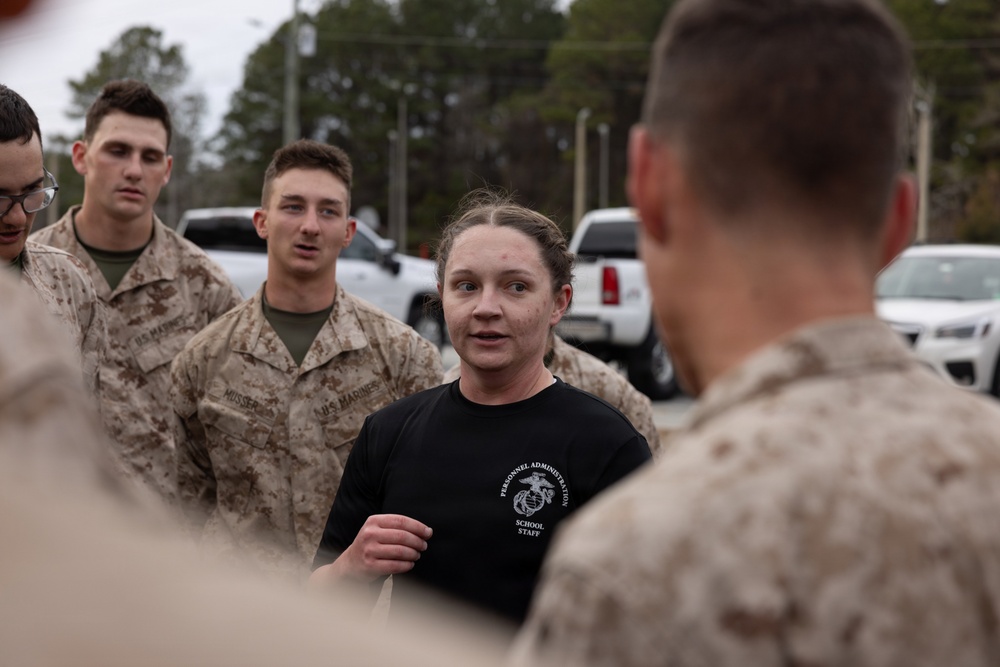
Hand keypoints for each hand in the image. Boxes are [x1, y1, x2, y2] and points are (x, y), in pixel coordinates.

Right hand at [311, 514, 431, 585]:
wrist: (351, 562)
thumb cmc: (371, 543)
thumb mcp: (379, 529)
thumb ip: (398, 527)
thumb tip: (427, 531)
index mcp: (373, 521)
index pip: (401, 521)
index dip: (418, 527)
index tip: (428, 533)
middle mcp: (369, 534)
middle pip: (402, 536)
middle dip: (417, 541)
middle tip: (424, 546)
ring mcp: (369, 550)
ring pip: (400, 551)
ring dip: (413, 554)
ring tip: (417, 555)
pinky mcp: (370, 565)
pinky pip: (394, 565)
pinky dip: (406, 565)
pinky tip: (410, 564)